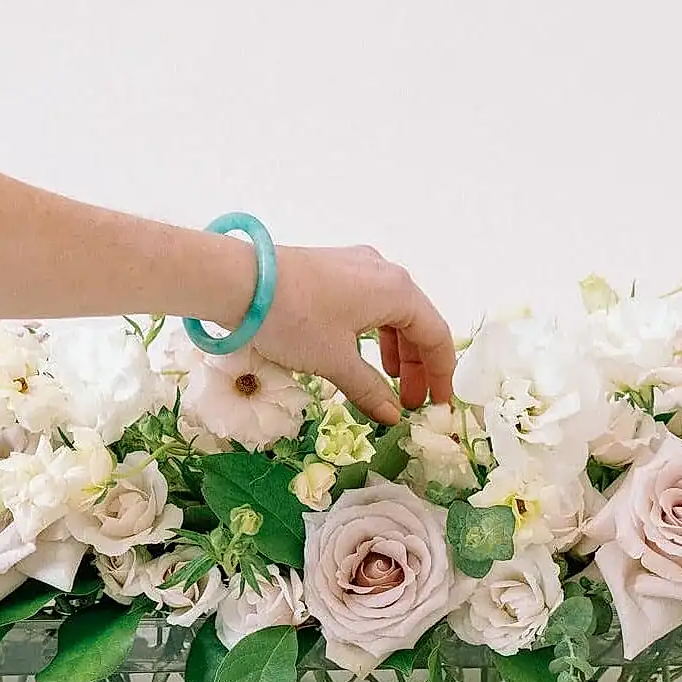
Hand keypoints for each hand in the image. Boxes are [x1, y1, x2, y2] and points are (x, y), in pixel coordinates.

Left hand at [253, 246, 454, 423]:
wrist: (240, 282)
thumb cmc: (295, 320)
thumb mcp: (335, 362)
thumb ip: (369, 390)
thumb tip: (392, 416)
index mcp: (397, 290)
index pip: (436, 335)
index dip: (441, 374)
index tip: (437, 406)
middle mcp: (384, 272)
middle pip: (415, 322)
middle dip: (416, 366)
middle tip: (409, 403)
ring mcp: (357, 266)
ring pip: (390, 313)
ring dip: (394, 351)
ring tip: (389, 383)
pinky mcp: (333, 269)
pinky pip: (367, 304)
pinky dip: (371, 334)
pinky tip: (359, 354)